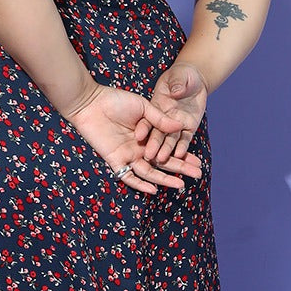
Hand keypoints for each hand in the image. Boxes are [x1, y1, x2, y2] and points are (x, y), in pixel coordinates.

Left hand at [66, 83, 202, 194]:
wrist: (91, 102)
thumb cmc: (116, 100)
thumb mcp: (144, 107)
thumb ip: (160, 119)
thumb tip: (181, 126)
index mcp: (147, 136)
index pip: (168, 149)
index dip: (183, 155)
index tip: (198, 160)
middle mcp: (139, 148)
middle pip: (162, 163)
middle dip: (180, 169)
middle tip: (198, 174)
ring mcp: (127, 155)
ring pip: (149, 172)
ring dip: (164, 179)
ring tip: (181, 185)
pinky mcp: (115, 159)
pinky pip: (128, 176)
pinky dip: (140, 183)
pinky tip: (154, 190)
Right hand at [134, 62, 208, 167]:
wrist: (196, 79)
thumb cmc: (184, 74)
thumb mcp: (179, 75)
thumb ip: (177, 83)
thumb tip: (176, 91)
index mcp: (156, 105)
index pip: (146, 119)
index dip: (143, 127)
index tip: (138, 135)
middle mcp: (163, 118)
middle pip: (156, 133)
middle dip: (153, 144)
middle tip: (149, 155)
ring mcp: (175, 124)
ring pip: (169, 140)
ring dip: (166, 150)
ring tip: (162, 160)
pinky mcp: (188, 127)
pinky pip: (185, 139)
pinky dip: (182, 147)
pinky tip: (180, 156)